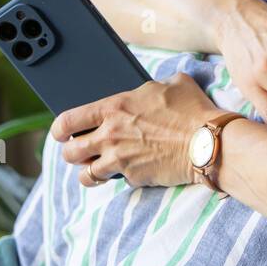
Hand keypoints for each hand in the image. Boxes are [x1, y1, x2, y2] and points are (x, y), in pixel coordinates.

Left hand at [51, 73, 217, 187]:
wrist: (208, 142)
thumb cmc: (193, 110)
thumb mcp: (172, 84)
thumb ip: (154, 85)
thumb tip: (155, 88)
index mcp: (113, 108)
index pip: (67, 121)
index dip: (59, 129)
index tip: (61, 132)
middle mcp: (109, 135)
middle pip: (70, 152)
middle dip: (72, 152)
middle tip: (82, 149)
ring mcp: (120, 160)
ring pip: (85, 174)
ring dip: (88, 171)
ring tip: (97, 167)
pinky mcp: (133, 178)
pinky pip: (115, 181)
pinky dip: (118, 178)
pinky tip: (128, 170)